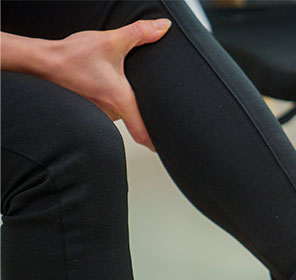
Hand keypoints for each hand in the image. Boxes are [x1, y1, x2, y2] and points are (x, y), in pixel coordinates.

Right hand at [2, 19, 171, 149]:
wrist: (42, 61)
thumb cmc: (72, 57)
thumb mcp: (111, 41)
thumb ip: (139, 33)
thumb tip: (163, 27)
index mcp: (120, 100)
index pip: (142, 133)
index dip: (155, 143)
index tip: (166, 148)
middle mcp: (110, 112)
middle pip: (134, 119)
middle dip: (142, 111)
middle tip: (152, 104)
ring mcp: (98, 114)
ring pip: (119, 113)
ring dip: (123, 105)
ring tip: (123, 90)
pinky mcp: (88, 110)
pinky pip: (105, 109)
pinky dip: (109, 102)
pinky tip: (106, 88)